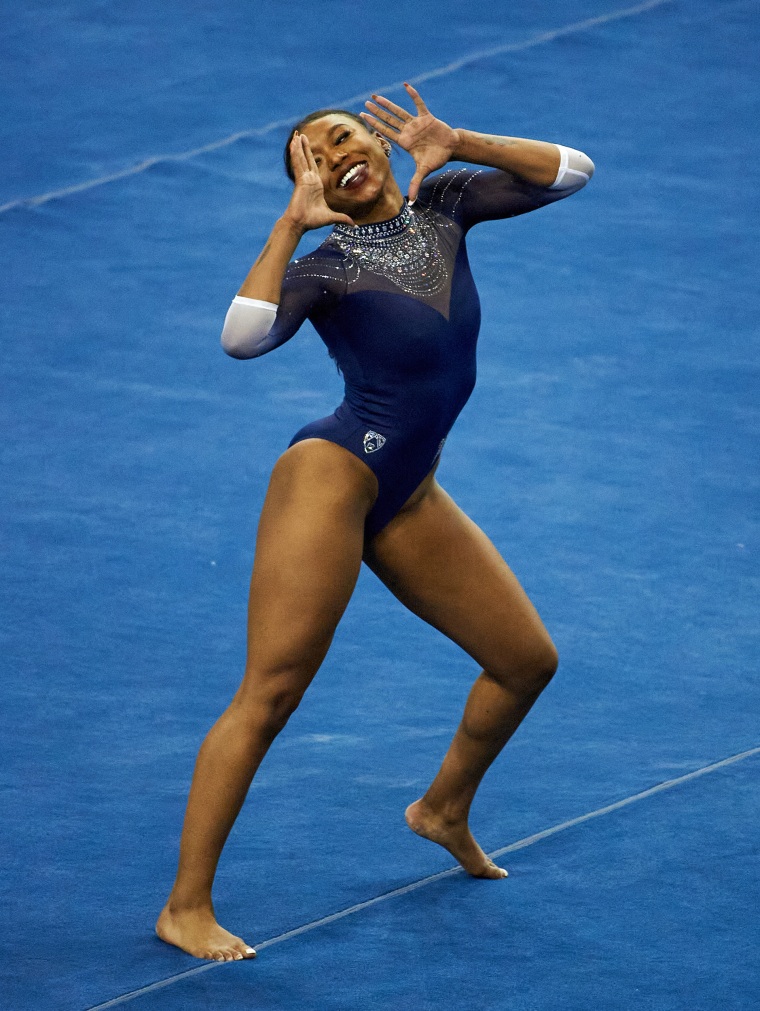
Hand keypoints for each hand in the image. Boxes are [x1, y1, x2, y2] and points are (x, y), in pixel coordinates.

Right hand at [283, 133, 353, 230]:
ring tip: (296, 134)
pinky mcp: (300, 180)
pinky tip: (293, 143)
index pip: (312, 165)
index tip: (307, 145)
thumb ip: (342, 218)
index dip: (309, 154)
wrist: (301, 224)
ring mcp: (304, 179)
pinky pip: (297, 164)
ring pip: (301, 158)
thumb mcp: (331, 217)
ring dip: (298, 146)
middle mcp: (309, 179)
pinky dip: (295, 153)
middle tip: (300, 134)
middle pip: (306, 158)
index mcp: (315, 184)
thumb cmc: (313, 221)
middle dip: (303, 146)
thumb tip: (354, 225)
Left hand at [361, 83, 458, 201]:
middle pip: (389, 120)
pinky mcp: (427, 117)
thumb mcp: (424, 170)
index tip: (363, 119)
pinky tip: (405, 86)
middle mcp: (407, 131)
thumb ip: (415, 183)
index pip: (386, 132)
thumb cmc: (436, 158)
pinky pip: (418, 104)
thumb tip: (411, 202)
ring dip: (387, 104)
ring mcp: (416, 123)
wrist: (450, 148)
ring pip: (399, 111)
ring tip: (375, 96)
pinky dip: (413, 95)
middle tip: (365, 105)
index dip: (375, 126)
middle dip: (377, 113)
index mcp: (405, 142)